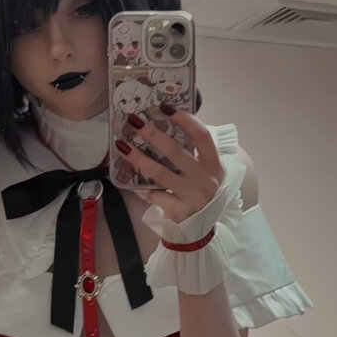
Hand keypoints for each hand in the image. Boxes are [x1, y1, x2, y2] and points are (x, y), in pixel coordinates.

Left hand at [115, 109, 224, 223]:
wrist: (201, 229)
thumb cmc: (199, 192)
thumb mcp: (205, 172)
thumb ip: (192, 152)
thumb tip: (165, 125)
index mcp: (214, 165)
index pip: (202, 136)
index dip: (184, 120)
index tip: (165, 108)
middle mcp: (206, 179)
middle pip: (176, 151)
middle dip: (153, 134)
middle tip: (135, 122)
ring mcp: (193, 196)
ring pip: (161, 173)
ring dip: (139, 158)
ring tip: (123, 146)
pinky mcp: (179, 211)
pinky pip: (155, 195)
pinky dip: (143, 189)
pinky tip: (133, 184)